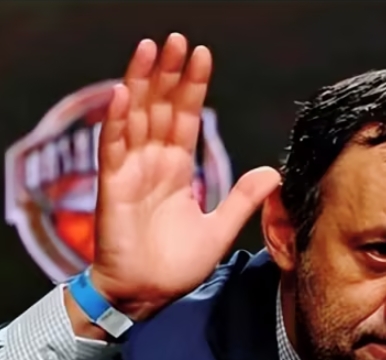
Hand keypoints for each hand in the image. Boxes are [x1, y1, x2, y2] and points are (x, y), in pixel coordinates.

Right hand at [90, 33, 280, 320]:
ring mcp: (130, 172)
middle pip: (159, 107)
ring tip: (149, 48)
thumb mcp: (219, 229)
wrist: (145, 296)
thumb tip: (272, 173)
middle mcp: (151, 163)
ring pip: (135, 117)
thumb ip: (241, 199)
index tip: (201, 55)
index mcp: (175, 169)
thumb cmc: (174, 266)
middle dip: (167, 73)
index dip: (192, 87)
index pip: (185, 117)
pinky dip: (116, 120)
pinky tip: (122, 93)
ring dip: (140, 82)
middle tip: (175, 38)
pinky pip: (112, 148)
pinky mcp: (113, 188)